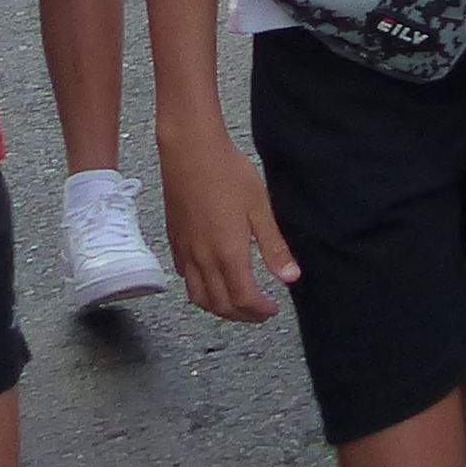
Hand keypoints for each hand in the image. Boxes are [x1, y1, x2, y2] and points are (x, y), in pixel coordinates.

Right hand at [159, 124, 295, 322]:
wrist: (190, 150)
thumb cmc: (228, 173)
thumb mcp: (260, 207)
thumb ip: (274, 246)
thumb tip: (291, 278)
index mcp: (228, 253)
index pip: (243, 299)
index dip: (259, 311)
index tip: (273, 310)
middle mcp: (203, 259)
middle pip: (220, 305)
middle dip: (241, 316)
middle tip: (259, 313)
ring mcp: (185, 251)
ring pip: (198, 297)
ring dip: (219, 308)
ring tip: (237, 303)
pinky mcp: (174, 240)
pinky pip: (185, 277)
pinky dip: (199, 288)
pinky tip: (212, 278)